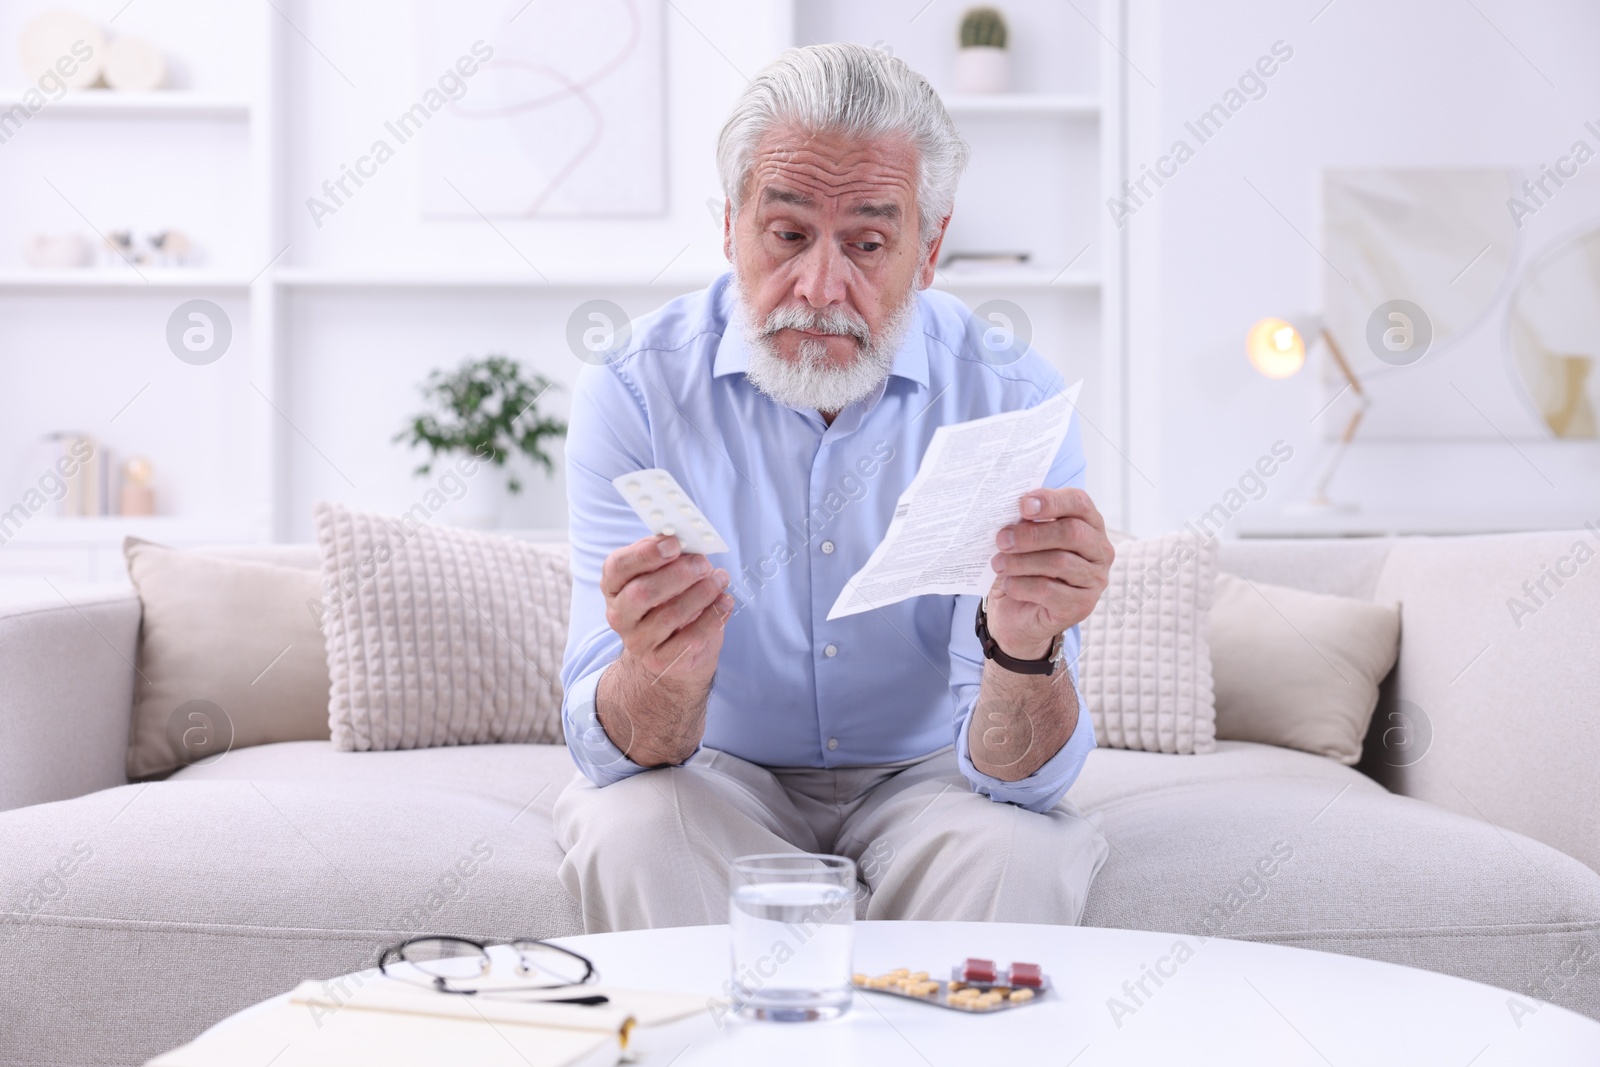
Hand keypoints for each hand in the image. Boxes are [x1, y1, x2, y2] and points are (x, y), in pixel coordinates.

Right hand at [601, 534, 733, 690]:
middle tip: (703, 563)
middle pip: (642, 592)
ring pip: (670, 615)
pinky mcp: (662, 661)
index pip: (618, 566)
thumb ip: (670, 555)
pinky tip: (725, 602)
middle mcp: (619, 615)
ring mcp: (638, 642)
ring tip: (720, 579)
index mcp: (614, 585)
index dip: (645, 554)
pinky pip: (691, 639)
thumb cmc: (670, 601)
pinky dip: (713, 617)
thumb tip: (688, 540)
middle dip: (678, 574)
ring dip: (701, 593)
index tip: (674, 544)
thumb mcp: (664, 574)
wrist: (675, 652)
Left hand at [986, 487, 1113, 659]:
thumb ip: (1024, 522)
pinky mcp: (1081, 606)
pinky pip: (1049, 590)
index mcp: (1089, 524)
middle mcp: (1099, 551)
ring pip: (1059, 562)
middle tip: (1002, 539)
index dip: (1052, 501)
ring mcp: (1094, 580)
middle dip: (1032, 534)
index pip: (1079, 502)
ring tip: (998, 563)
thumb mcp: (1023, 540)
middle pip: (1072, 532)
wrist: (1016, 613)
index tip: (1023, 504)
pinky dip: (1022, 585)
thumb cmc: (1023, 568)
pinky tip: (1009, 585)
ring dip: (1021, 561)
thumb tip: (1010, 510)